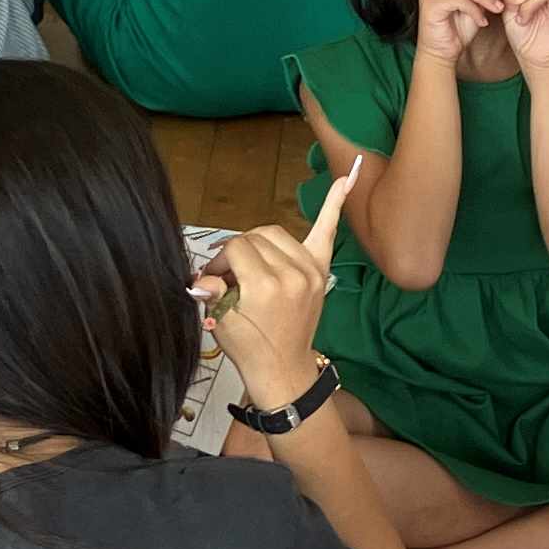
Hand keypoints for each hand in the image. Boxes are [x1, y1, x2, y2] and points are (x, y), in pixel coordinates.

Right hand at [202, 173, 351, 413]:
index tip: (214, 280)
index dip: (219, 261)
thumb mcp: (220, 321)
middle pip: (254, 238)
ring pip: (276, 234)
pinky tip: (346, 179)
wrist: (282, 369)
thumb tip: (203, 278)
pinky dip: (335, 204)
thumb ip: (211, 291)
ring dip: (259, 242)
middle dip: (236, 252)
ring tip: (250, 265)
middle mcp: (292, 274)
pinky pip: (327, 232)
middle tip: (227, 277)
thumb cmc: (249, 347)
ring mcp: (311, 271)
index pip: (236, 248)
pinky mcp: (321, 272)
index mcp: (265, 286)